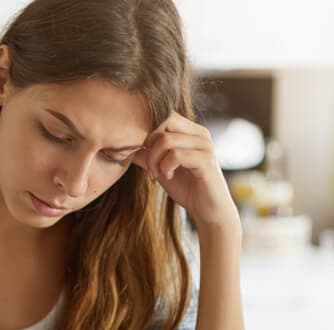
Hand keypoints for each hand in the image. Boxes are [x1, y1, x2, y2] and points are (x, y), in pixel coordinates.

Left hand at [132, 112, 239, 233]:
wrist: (208, 210)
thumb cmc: (186, 188)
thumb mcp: (160, 168)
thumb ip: (146, 155)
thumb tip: (124, 146)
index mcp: (191, 131)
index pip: (163, 115)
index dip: (147, 132)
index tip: (142, 154)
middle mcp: (200, 133)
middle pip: (164, 122)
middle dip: (149, 144)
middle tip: (149, 165)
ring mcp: (205, 145)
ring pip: (166, 140)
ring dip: (154, 160)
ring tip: (156, 174)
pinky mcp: (206, 160)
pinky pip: (176, 155)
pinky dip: (165, 167)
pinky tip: (167, 176)